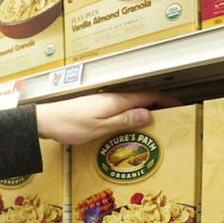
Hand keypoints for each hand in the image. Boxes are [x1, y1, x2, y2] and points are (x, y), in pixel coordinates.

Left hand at [34, 91, 178, 144]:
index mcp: (116, 101)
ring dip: (145, 108)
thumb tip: (148, 114)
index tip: (178, 107)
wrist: (45, 121)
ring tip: (154, 121)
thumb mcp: (99, 127)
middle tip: (171, 116)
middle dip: (159, 104)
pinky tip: (130, 122)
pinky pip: (120, 107)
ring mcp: (103, 101)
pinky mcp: (95, 106)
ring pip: (131, 102)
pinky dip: (131, 112)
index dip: (165, 101)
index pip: (148, 96)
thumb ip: (124, 120)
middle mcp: (111, 97)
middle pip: (142, 97)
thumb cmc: (68, 124)